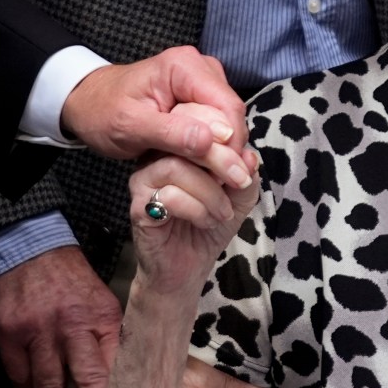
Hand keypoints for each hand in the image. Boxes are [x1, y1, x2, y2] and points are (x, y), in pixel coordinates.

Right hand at [0, 245, 120, 387]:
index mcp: (102, 316)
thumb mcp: (98, 294)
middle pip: (89, 380)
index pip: (118, 363)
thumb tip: (125, 366)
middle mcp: (73, 326)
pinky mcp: (10, 334)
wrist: (23, 243)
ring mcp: (39, 332)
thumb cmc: (66, 273)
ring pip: (49, 386)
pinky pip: (18, 373)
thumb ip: (108, 330)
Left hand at [62, 47, 256, 187]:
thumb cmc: (102, 112)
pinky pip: (218, 123)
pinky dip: (213, 145)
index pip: (227, 106)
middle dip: (229, 149)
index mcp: (184, 66)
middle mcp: (201, 69)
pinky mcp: (201, 97)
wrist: (87, 103)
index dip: (232, 143)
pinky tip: (203, 165)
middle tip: (221, 182)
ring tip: (211, 177)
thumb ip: (171, 132)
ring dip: (222, 149)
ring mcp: (204, 82)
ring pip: (228, 121)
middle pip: (231, 113)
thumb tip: (212, 141)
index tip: (228, 177)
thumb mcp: (130, 126)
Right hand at [129, 148, 259, 298]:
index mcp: (181, 146)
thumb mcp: (240, 196)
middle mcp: (157, 156)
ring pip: (177, 166)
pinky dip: (197, 210)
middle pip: (187, 139)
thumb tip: (249, 154)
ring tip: (222, 213)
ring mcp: (144, 180)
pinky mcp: (138, 206)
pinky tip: (205, 222)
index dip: (227, 137)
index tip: (245, 166)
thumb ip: (246, 173)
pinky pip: (169, 196)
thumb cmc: (210, 224)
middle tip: (241, 183)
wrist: (189, 267)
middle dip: (223, 160)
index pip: (198, 120)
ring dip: (210, 192)